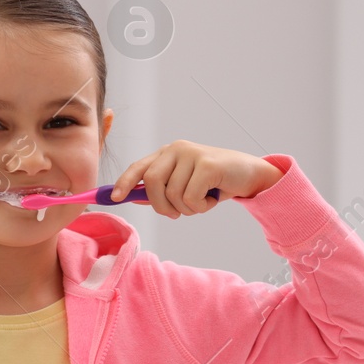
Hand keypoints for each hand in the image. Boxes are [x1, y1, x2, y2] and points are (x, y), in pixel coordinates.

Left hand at [109, 141, 283, 218]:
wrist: (250, 174)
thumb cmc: (215, 182)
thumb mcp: (185, 184)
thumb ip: (162, 189)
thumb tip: (133, 197)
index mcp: (167, 154)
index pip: (139, 167)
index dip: (124, 183)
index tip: (114, 199)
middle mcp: (176, 149)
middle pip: (151, 182)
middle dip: (162, 206)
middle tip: (177, 214)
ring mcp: (191, 154)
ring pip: (173, 194)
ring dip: (188, 208)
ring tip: (203, 202)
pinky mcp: (207, 164)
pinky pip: (191, 197)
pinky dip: (201, 206)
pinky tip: (213, 198)